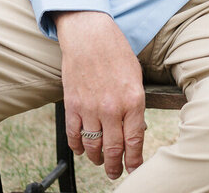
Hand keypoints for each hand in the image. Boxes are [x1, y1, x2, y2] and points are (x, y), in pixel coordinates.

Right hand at [55, 11, 146, 179]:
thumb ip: (135, 105)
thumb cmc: (116, 53)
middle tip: (115, 172)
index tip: (134, 168)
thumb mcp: (136, 78)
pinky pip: (74, 135)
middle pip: (113, 149)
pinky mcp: (72, 105)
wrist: (90, 36)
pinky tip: (82, 149)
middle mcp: (112, 108)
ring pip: (93, 146)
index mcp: (133, 101)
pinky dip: (77, 147)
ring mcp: (90, 109)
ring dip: (97, 159)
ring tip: (100, 162)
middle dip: (115, 166)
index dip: (134, 160)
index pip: (135, 141)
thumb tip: (135, 128)